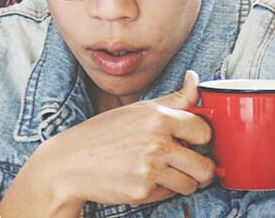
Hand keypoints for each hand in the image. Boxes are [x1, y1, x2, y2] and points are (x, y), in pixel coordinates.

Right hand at [4, 71, 216, 214]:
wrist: (69, 164)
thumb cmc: (102, 135)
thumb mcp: (136, 109)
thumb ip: (173, 99)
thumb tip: (195, 79)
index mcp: (157, 117)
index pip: (204, 131)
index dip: (203, 139)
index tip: (196, 142)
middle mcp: (156, 142)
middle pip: (205, 165)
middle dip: (201, 168)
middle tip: (191, 165)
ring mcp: (150, 168)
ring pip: (191, 184)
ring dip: (184, 182)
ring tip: (167, 173)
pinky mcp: (142, 190)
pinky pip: (168, 195)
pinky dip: (162, 191)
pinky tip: (145, 180)